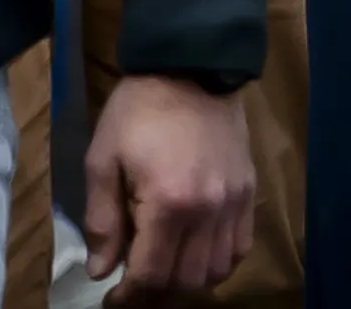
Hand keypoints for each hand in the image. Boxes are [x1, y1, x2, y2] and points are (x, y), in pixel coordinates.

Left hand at [84, 72, 256, 300]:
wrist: (192, 65)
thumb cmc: (139, 110)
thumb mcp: (104, 158)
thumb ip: (102, 220)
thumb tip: (101, 271)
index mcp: (168, 203)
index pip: (151, 276)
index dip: (128, 299)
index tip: (112, 299)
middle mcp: (207, 211)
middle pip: (186, 282)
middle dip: (155, 295)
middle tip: (134, 287)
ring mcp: (233, 203)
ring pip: (217, 272)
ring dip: (188, 282)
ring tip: (165, 271)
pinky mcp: (249, 192)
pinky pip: (240, 248)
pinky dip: (218, 263)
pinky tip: (197, 254)